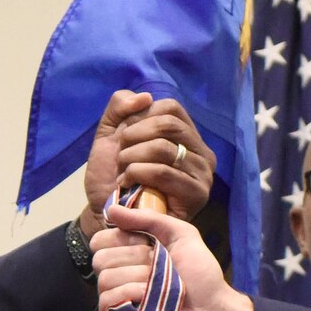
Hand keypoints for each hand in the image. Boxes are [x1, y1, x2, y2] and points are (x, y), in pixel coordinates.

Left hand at [79, 90, 216, 238]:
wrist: (107, 214)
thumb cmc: (113, 175)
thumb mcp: (110, 133)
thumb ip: (120, 106)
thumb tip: (146, 96)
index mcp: (186, 135)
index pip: (170, 108)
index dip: (140, 117)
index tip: (124, 136)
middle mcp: (201, 151)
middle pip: (169, 124)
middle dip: (134, 136)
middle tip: (120, 156)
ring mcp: (203, 174)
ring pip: (164, 148)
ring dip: (132, 157)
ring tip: (123, 172)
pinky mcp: (197, 194)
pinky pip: (164, 172)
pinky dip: (137, 174)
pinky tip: (127, 184)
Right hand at [92, 204, 254, 310]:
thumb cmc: (201, 277)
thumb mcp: (181, 235)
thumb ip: (148, 218)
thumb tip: (111, 209)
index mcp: (129, 256)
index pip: (100, 241)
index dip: (120, 238)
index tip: (146, 243)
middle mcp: (119, 277)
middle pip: (100, 258)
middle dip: (134, 259)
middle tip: (158, 267)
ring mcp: (116, 302)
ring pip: (105, 278)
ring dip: (137, 279)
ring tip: (158, 288)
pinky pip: (107, 300)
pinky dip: (131, 296)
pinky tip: (150, 302)